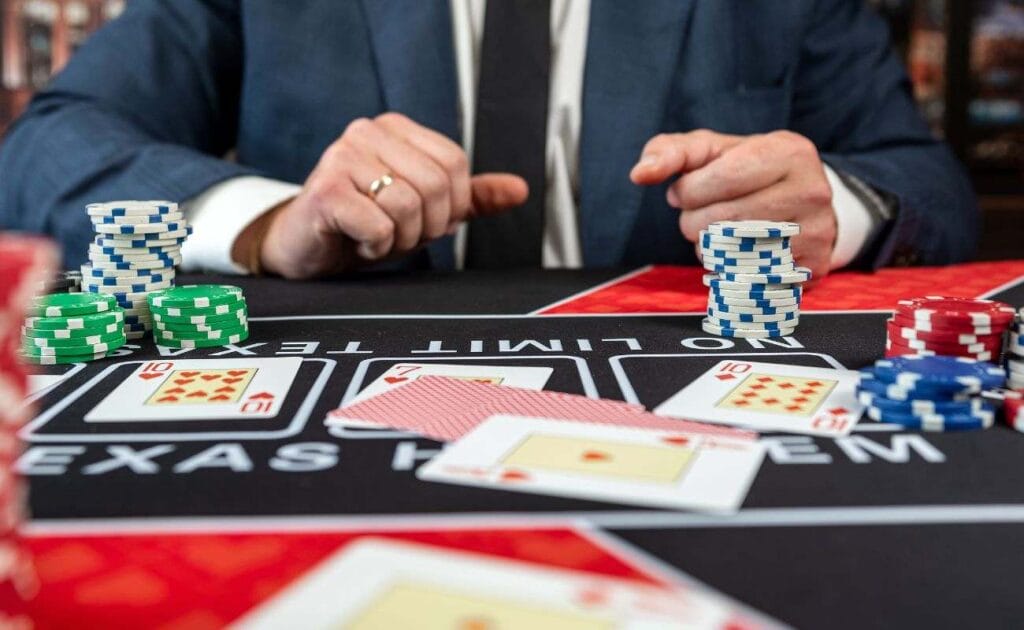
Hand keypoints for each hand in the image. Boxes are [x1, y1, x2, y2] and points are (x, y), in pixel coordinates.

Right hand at [251, 113, 527, 278]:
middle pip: (437, 186)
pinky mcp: (326, 191)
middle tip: (397, 232)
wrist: (304, 248)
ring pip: (410, 207)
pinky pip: (380, 226)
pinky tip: (357, 241)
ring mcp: (342, 157)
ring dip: (399, 239)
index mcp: (396, 129)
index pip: (456, 163)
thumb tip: (519, 190)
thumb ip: (469, 198)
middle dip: (426, 226)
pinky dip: (376, 247)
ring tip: (375, 236)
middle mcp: (368, 132)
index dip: (451, 205)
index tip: (424, 219)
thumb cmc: (361, 225)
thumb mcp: (423, 210)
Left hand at [629, 129, 836, 281]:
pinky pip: (749, 280)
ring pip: (733, 255)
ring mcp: (817, 232)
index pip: (717, 181)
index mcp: (788, 152)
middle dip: (695, 221)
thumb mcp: (712, 150)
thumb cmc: (746, 170)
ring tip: (715, 233)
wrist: (804, 199)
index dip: (688, 191)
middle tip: (700, 215)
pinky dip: (729, 270)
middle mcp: (812, 191)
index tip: (686, 190)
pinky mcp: (813, 268)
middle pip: (722, 221)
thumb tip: (640, 174)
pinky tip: (735, 253)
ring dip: (708, 248)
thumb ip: (670, 153)